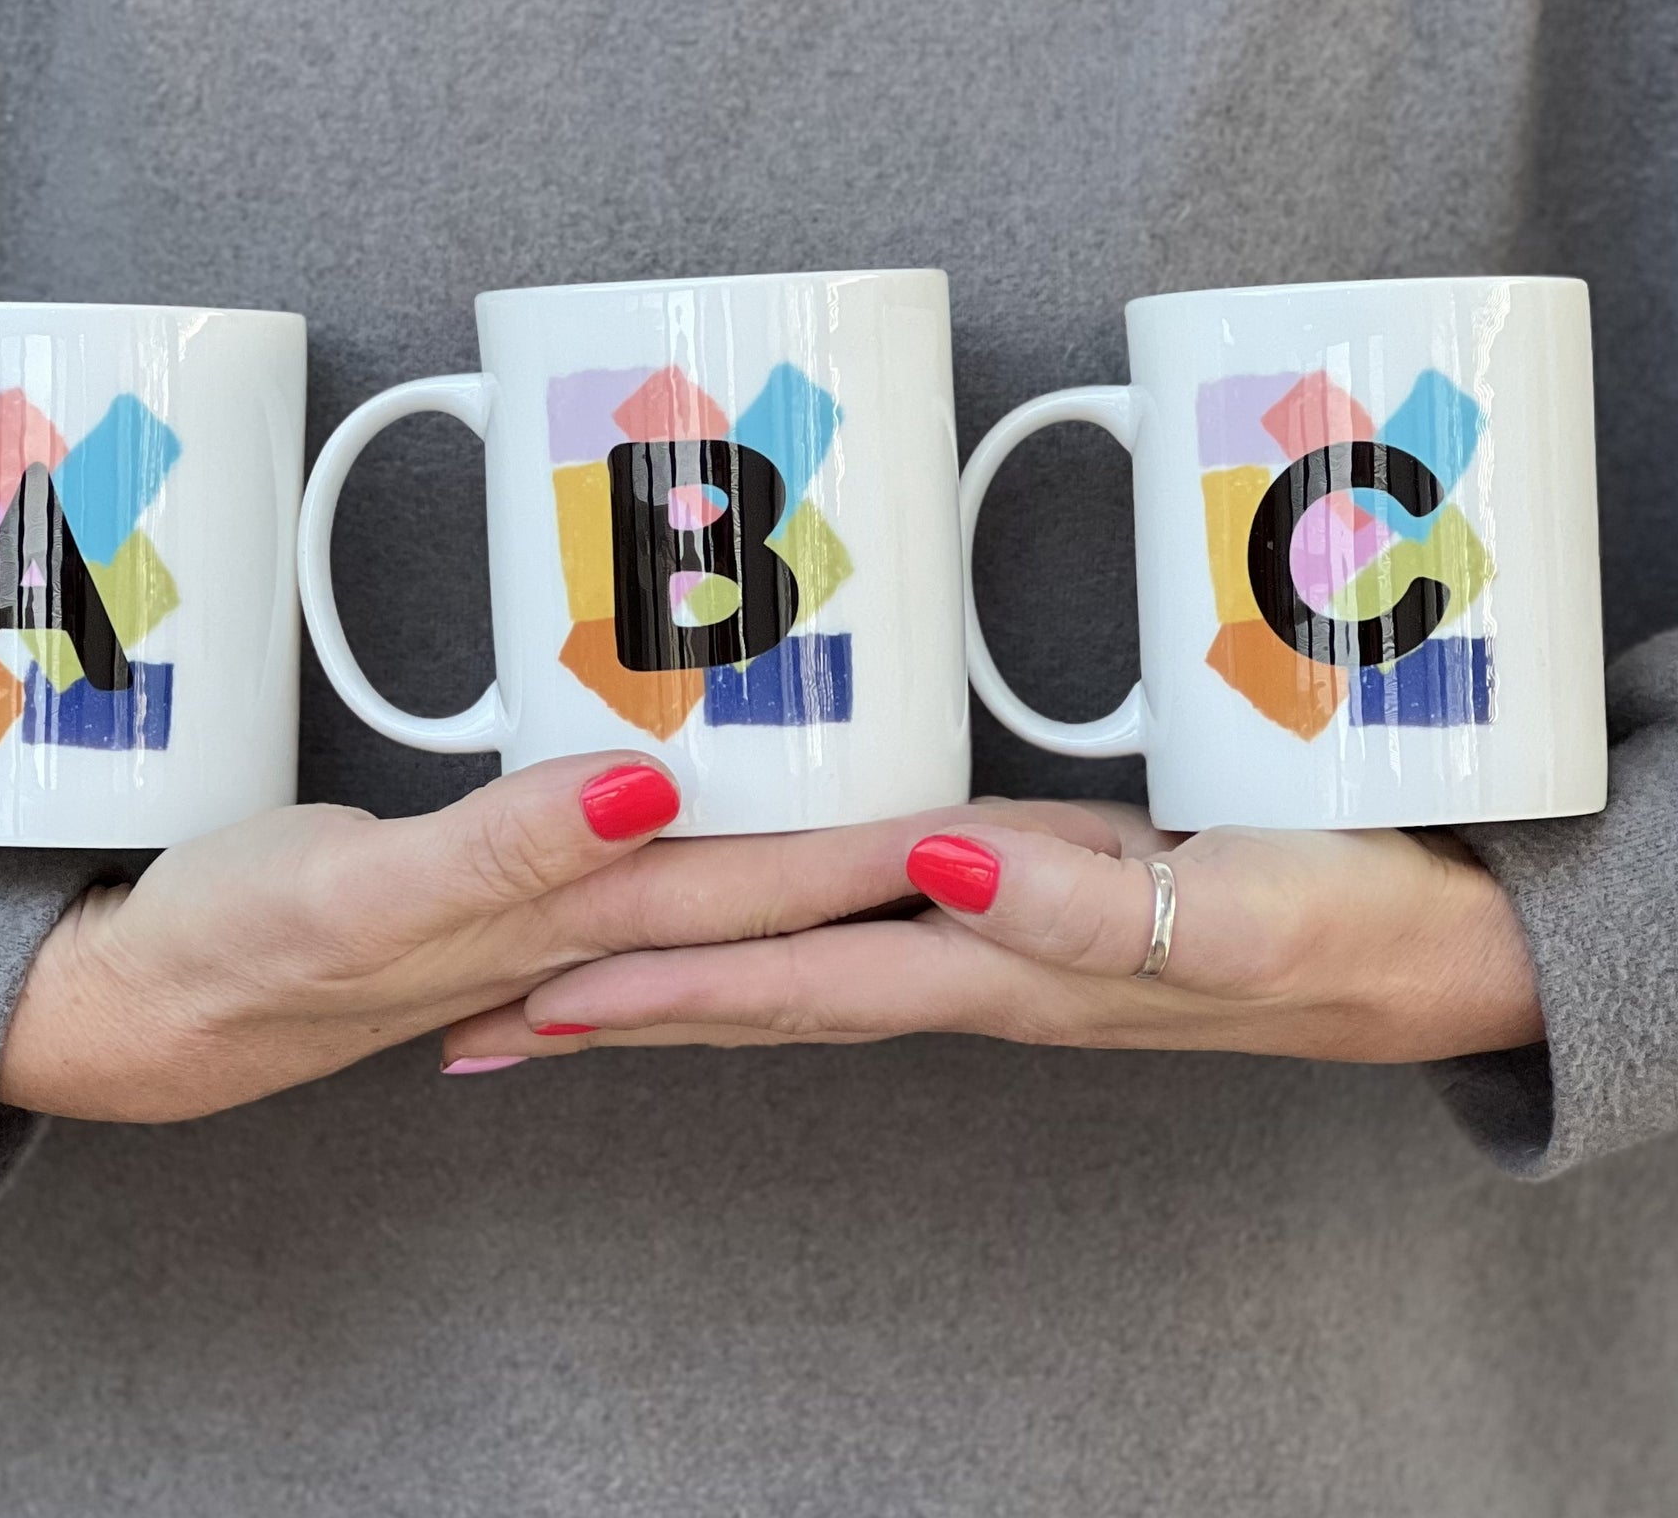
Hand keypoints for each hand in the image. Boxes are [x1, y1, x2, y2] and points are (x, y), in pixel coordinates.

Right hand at [0, 755, 965, 1120]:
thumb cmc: (239, 954)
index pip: (790, 884)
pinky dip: (734, 852)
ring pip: (744, 887)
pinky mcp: (522, 892)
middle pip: (797, 890)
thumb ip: (497, 852)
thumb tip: (646, 793)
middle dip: (922, 860)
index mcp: (582, 923)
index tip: (1033, 826)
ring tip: (944, 818)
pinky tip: (751, 826)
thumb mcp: (351, 898)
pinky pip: (665, 875)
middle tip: (1051, 822)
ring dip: (846, 861)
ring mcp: (565, 919)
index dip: (913, 850)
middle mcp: (597, 927)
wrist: (150, 1004)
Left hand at [439, 802, 1544, 1067]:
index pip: (781, 979)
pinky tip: (728, 912)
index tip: (520, 997)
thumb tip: (937, 871)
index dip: (651, 988)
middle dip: (611, 1006)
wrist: (1415, 941)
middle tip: (475, 1019)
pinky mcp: (1012, 891)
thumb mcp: (1234, 922)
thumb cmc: (1337, 926)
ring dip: (665, 978)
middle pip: (749, 991)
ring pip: (786, 963)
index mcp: (989, 961)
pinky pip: (851, 918)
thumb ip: (1085, 911)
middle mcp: (958, 958)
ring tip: (548, 986)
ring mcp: (979, 931)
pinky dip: (764, 925)